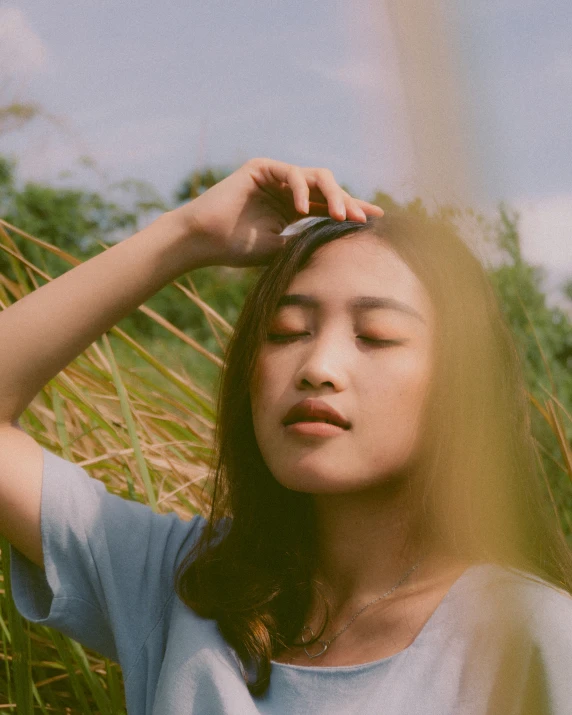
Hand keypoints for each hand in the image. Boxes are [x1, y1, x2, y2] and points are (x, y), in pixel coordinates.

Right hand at [170, 158, 383, 267]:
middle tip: (361, 219)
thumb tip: (339, 241)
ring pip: (314, 176)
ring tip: (340, 215)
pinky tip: (301, 208)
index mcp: (292, 209)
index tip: (376, 219)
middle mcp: (286, 189)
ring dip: (331, 195)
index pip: (328, 206)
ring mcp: (274, 176)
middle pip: (327, 188)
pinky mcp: (261, 167)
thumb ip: (306, 239)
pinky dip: (299, 188)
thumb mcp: (280, 248)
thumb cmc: (236, 249)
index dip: (351, 210)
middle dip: (347, 202)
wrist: (204, 242)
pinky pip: (291, 172)